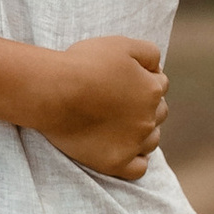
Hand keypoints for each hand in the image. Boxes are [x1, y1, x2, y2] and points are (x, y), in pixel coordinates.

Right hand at [36, 35, 168, 178]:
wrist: (54, 92)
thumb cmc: (84, 65)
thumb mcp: (121, 44)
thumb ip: (149, 52)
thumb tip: (159, 68)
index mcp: (152, 90)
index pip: (160, 84)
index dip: (143, 79)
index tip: (122, 80)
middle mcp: (148, 119)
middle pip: (158, 113)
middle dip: (144, 106)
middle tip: (119, 101)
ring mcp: (133, 143)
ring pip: (152, 141)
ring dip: (143, 133)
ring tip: (121, 125)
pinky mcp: (115, 162)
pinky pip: (138, 168)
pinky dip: (136, 159)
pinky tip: (124, 149)